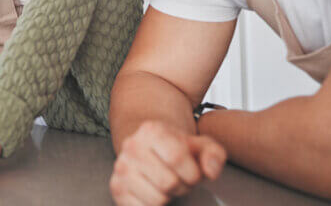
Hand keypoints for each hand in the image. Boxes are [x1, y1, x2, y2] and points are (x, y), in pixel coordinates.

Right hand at [110, 121, 226, 205]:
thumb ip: (214, 155)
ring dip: (169, 198)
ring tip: (168, 186)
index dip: (193, 173)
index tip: (194, 173)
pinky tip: (155, 192)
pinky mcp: (116, 187)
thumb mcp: (201, 146)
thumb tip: (210, 172)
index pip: (177, 158)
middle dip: (183, 187)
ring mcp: (121, 168)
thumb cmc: (179, 151)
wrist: (150, 151)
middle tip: (181, 180)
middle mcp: (131, 146)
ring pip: (156, 199)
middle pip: (168, 182)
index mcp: (152, 130)